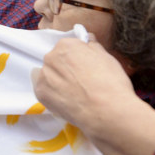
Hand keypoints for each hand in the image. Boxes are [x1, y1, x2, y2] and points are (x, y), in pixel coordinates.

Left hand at [33, 37, 154, 154]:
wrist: (107, 114)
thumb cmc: (113, 86)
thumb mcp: (108, 59)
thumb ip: (92, 48)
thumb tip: (86, 41)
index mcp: (68, 46)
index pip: (66, 46)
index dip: (75, 58)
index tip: (81, 69)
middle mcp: (52, 57)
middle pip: (55, 60)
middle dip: (65, 70)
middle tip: (80, 84)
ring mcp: (44, 75)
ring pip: (47, 74)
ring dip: (56, 81)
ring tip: (74, 95)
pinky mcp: (40, 92)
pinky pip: (42, 88)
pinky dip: (51, 93)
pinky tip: (66, 100)